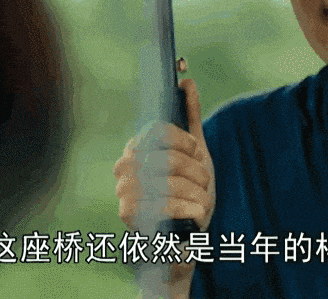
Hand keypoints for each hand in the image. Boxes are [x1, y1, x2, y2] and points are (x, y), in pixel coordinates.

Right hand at [114, 78, 215, 292]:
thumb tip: (187, 81)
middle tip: (204, 184)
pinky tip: (196, 216)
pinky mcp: (131, 218)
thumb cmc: (187, 196)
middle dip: (197, 172)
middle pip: (169, 157)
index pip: (158, 130)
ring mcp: (124, 193)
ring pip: (172, 182)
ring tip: (201, 203)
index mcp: (136, 148)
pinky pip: (169, 204)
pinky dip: (192, 209)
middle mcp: (123, 168)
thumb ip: (189, 117)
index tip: (197, 152)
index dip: (185, 141)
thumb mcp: (195, 156)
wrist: (182, 245)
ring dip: (198, 194)